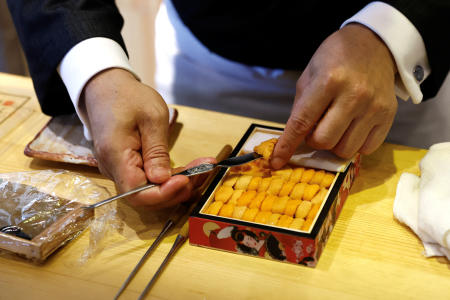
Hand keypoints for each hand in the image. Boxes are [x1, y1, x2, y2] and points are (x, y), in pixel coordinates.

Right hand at [82, 68, 210, 206]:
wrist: (105, 87)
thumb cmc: (128, 97)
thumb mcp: (151, 117)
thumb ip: (156, 151)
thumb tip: (161, 180)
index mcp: (115, 156)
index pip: (138, 193)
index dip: (164, 194)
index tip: (186, 180)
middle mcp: (113, 169)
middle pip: (145, 195)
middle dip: (176, 190)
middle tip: (203, 172)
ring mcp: (119, 170)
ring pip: (149, 189)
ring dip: (177, 184)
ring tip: (202, 168)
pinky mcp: (128, 167)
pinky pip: (148, 179)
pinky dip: (170, 177)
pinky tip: (189, 168)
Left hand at [272, 24, 397, 167]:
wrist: (374, 44)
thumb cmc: (336, 58)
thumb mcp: (310, 75)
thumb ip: (300, 108)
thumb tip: (292, 141)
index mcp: (328, 81)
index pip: (302, 122)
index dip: (287, 145)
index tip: (276, 161)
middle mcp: (354, 95)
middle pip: (324, 141)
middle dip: (313, 140)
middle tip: (316, 126)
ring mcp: (373, 107)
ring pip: (345, 150)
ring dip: (334, 144)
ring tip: (335, 126)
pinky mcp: (388, 116)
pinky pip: (366, 149)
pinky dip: (354, 144)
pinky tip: (352, 128)